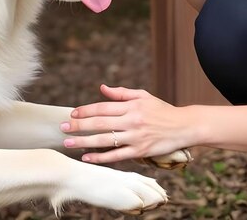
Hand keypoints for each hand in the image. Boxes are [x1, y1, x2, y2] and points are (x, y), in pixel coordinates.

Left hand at [60, 84, 194, 163]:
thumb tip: (102, 88)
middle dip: (79, 126)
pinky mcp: (140, 152)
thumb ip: (121, 93)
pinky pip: (116, 156)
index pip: (103, 107)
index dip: (86, 110)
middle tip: (62, 128)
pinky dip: (100, 157)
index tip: (72, 114)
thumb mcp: (143, 96)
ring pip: (105, 140)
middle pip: (100, 123)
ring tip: (69, 143)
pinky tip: (87, 157)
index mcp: (131, 106)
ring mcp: (135, 137)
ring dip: (84, 142)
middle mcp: (132, 121)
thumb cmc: (162, 110)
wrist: (184, 126)